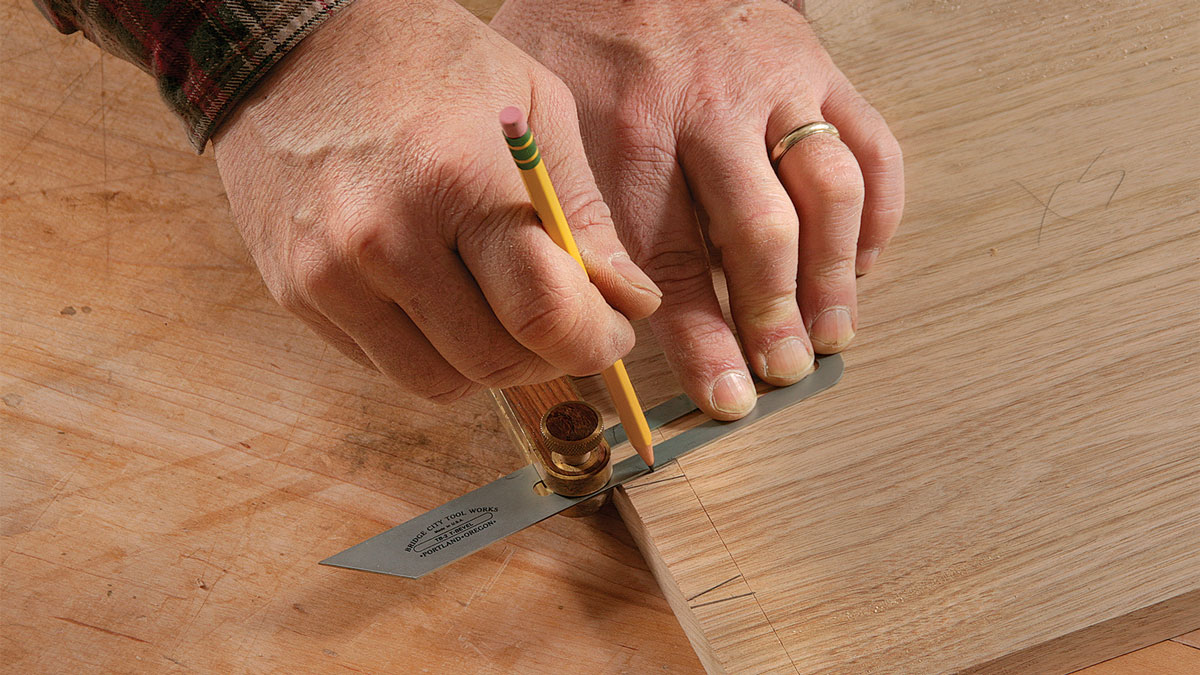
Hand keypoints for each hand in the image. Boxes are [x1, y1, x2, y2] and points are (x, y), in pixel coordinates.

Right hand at [213, 0, 660, 402]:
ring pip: (441, 381)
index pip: (544, 312)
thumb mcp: (533, 106)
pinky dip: (434, 352)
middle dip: (553, 358)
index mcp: (456, 182)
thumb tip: (632, 297)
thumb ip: (582, 212)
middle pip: (496, 360)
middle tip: (571, 327)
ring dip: (493, 366)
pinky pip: (387, 365)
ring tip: (510, 317)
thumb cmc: (426, 59)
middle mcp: (385, 240)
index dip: (595, 340)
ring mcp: (331, 274)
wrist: (289, 40)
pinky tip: (449, 303)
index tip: (613, 330)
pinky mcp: (297, 294)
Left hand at [491, 0, 902, 418]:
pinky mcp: (819, 65)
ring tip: (830, 334)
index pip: (671, 260)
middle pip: (757, 234)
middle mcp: (706, 111)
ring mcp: (772, 85)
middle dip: (774, 317)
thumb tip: (591, 310)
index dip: (703, 338)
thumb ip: (570, 207)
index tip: (726, 397)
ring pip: (828, 192)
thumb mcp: (548, 119)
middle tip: (782, 373)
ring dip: (835, 275)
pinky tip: (862, 263)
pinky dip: (878, 214)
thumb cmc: (581, 37)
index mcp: (627, 132)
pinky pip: (872, 145)